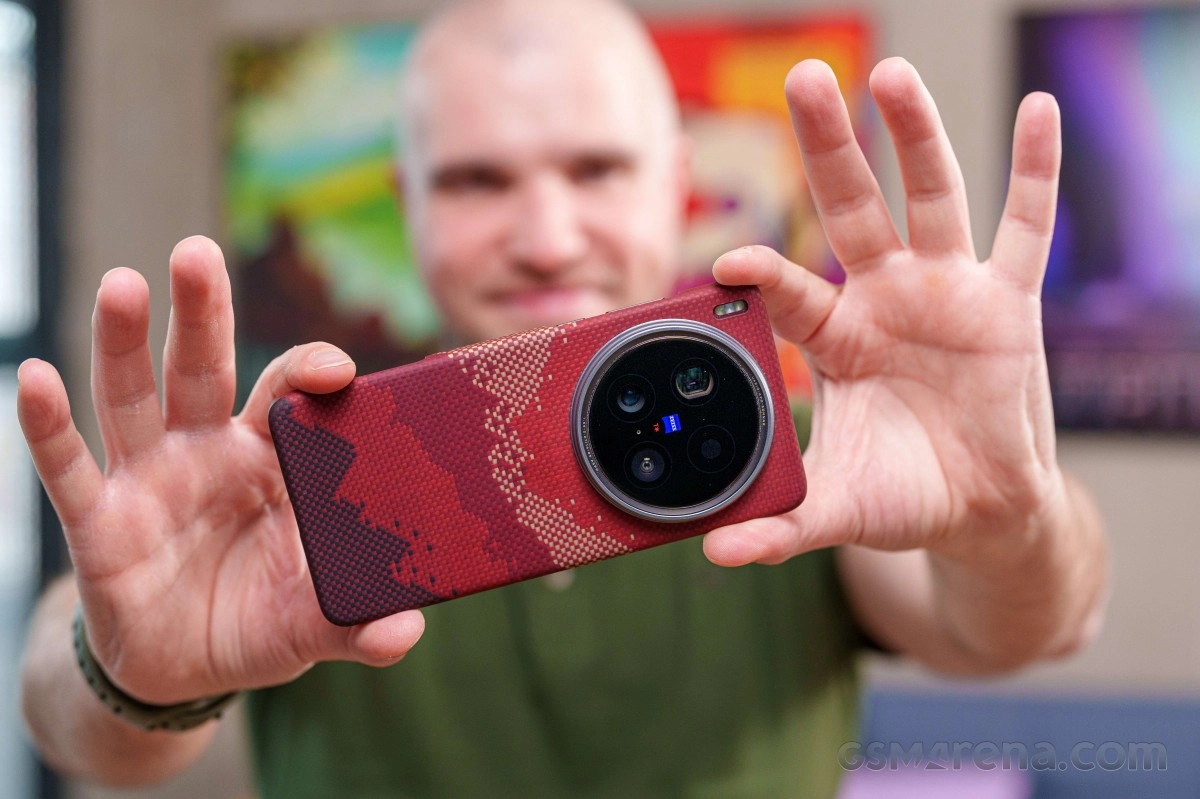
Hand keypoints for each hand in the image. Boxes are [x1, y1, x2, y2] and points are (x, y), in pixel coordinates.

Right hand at [17, 237, 423, 703]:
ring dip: (123, 341)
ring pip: (133, 395)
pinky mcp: (98, 518)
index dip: (307, 372)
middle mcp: (208, 450)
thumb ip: (358, 623)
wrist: (183, 667)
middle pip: (202, 366)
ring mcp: (150, 476)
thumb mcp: (312, 622)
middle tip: (198, 250)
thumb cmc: (259, 620)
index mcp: (272, 460)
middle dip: (202, 310)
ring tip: (122, 283)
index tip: (335, 369)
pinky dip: (48, 425)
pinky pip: (70, 466)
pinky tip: (36, 376)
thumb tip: (408, 634)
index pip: (288, 395)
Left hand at [705, 58, 1068, 565]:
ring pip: (932, 197)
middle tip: (804, 80)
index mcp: (835, 339)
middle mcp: (885, 298)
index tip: (727, 259)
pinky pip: (1029, 226)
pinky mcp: (1010, 301)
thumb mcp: (838, 508)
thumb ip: (780, 527)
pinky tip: (1039, 109)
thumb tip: (715, 557)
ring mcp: (947, 291)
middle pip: (852, 206)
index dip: (763, 272)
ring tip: (890, 72)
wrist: (978, 509)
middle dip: (830, 146)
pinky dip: (1036, 170)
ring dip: (915, 134)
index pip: (792, 290)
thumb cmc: (900, 495)